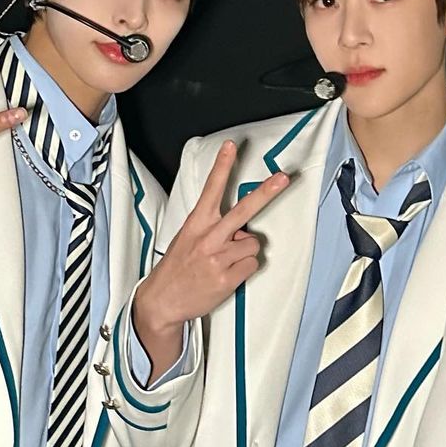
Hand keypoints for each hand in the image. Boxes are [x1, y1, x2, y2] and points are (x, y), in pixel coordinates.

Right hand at [132, 141, 288, 372]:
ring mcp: (218, 258)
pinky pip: (251, 265)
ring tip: (225, 261)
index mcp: (197, 224)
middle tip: (283, 178)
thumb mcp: (187, 238)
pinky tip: (226, 275)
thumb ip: (213, 228)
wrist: (162, 300)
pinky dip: (243, 270)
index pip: (212, 189)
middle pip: (244, 210)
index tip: (232, 146)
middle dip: (266, 192)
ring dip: (245, 251)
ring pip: (253, 243)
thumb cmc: (177, 267)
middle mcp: (209, 238)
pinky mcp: (226, 278)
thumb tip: (240, 229)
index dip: (223, 166)